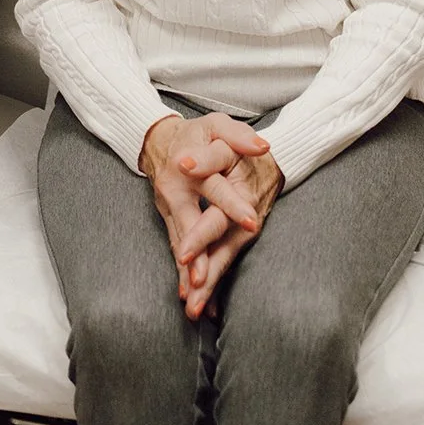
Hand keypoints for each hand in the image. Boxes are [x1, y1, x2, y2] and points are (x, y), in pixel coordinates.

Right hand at [140, 113, 272, 311]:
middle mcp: (178, 190)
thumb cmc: (197, 133)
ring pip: (180, 242)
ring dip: (187, 271)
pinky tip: (190, 297)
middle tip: (204, 278)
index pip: (216, 187)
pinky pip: (177, 248)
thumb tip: (263, 146)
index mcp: (192, 164)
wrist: (160, 140)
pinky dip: (184, 273)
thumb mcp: (218, 124)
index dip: (232, 204)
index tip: (251, 221)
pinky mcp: (170, 220)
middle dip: (198, 250)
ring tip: (194, 300)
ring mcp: (171, 208)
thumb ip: (240, 135)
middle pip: (190, 223)